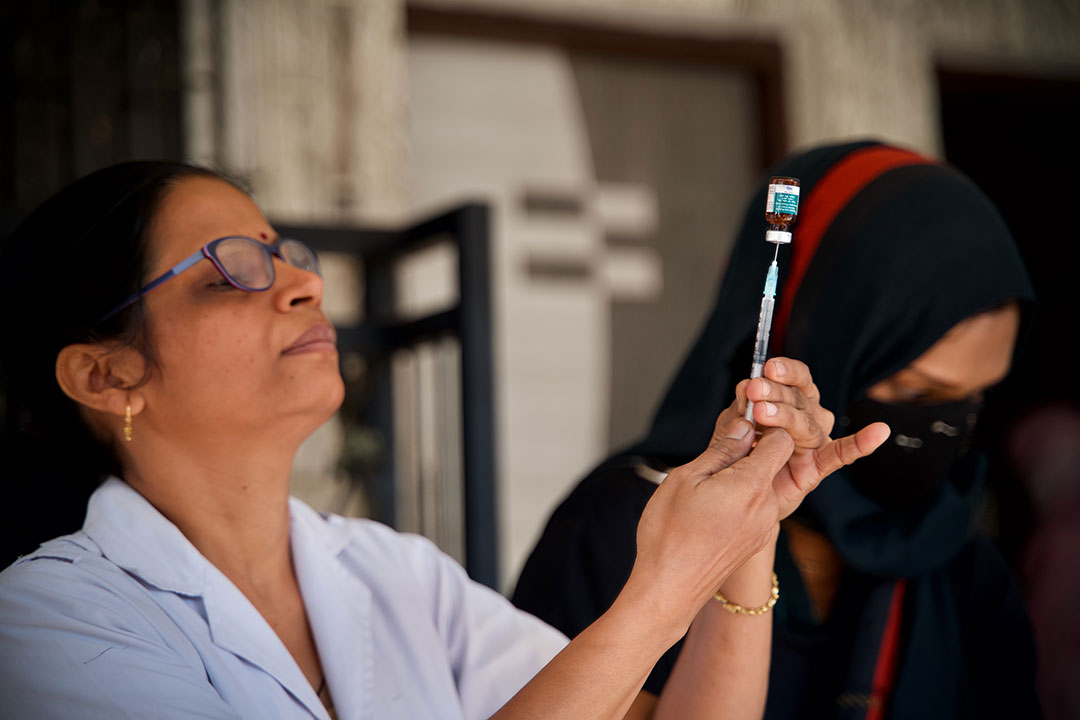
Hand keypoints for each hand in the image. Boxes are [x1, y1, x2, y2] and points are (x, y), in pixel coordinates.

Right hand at [624, 414, 794, 635]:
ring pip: (764, 483)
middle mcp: (767, 507)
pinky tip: (711, 503)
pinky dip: (741, 496)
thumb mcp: (686, 479)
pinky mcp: (755, 540)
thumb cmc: (669, 534)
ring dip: (743, 474)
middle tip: (717, 447)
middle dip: (751, 449)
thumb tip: (743, 426)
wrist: (668, 590)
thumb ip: (721, 451)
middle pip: (774, 461)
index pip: (781, 439)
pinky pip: (757, 505)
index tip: (740, 419)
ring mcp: (764, 526)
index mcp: (751, 486)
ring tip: (707, 481)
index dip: (763, 423)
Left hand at [736, 357, 889, 518]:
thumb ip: (739, 408)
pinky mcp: (818, 466)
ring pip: (806, 423)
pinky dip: (861, 443)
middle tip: (754, 391)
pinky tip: (878, 432)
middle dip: (775, 392)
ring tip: (763, 413)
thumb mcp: (733, 425)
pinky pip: (842, 454)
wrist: (739, 491)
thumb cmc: (739, 450)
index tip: (769, 367)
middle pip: (799, 398)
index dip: (785, 370)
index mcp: (792, 398)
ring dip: (786, 416)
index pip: (797, 377)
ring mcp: (815, 440)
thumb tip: (746, 386)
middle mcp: (809, 414)